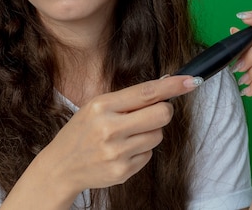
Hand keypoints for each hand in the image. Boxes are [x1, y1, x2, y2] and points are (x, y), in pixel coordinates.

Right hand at [38, 75, 198, 197]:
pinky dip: (141, 150)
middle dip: (163, 111)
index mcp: (102, 106)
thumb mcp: (96, 107)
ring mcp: (117, 152)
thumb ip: (128, 99)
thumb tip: (163, 85)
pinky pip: (149, 154)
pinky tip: (122, 150)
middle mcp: (110, 129)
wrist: (61, 166)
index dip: (172, 86)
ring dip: (150, 132)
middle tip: (151, 112)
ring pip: (158, 135)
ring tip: (127, 134)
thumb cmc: (81, 131)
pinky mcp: (123, 171)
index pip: (146, 92)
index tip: (190, 80)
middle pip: (161, 115)